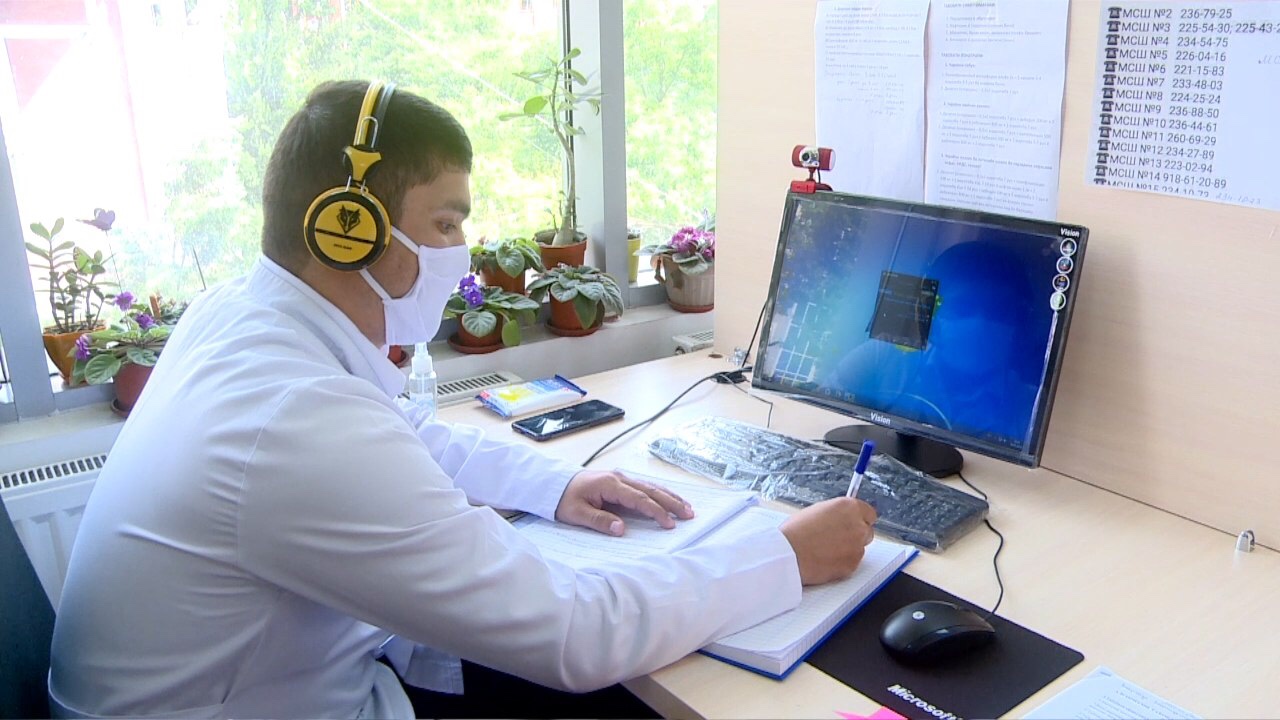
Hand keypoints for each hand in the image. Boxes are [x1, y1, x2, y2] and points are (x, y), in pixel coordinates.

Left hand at [555, 470, 694, 536]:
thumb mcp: (576, 513)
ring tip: (687, 507)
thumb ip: (599, 521)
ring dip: (670, 497)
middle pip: (651, 490)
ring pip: (651, 487)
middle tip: (689, 514)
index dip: (656, 511)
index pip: (639, 499)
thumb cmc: (564, 499)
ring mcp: (621, 478)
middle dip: (671, 502)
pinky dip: (660, 493)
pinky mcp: (620, 482)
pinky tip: (670, 499)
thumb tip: (621, 529)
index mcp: (610, 485)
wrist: (554, 484)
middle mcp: (619, 478)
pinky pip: (644, 487)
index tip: (669, 524)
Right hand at [779, 497, 876, 585]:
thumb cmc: (796, 531)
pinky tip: (826, 559)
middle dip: (856, 535)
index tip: (854, 523)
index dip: (860, 519)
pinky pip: (852, 563)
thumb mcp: (817, 511)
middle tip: (838, 539)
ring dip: (849, 549)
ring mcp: (857, 546)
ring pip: (860, 548)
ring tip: (827, 550)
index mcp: (849, 507)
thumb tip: (842, 518)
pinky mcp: (853, 564)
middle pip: (867, 531)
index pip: (869, 513)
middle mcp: (857, 525)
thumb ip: (837, 514)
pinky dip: (843, 562)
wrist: (788, 553)